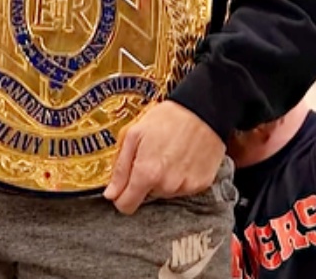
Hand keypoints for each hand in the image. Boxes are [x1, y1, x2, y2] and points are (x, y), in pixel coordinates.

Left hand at [103, 100, 224, 214]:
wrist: (203, 110)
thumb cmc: (169, 117)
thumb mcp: (134, 134)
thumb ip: (120, 167)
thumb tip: (111, 193)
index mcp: (147, 173)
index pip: (126, 206)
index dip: (121, 196)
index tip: (123, 186)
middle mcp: (167, 185)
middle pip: (146, 196)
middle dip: (145, 180)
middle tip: (151, 155)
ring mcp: (185, 186)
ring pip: (165, 192)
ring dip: (163, 178)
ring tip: (169, 153)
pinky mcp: (201, 184)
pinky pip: (183, 188)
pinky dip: (180, 176)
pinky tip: (182, 157)